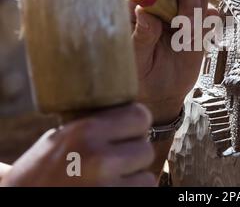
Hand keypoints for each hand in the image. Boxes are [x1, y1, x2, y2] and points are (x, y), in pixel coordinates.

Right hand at [0, 104, 154, 186]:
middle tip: (114, 162)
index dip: (137, 126)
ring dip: (133, 179)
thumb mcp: (62, 137)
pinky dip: (130, 192)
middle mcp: (98, 157)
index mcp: (85, 131)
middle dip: (133, 156)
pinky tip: (110, 190)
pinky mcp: (113, 202)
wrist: (18, 200)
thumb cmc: (41, 172)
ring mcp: (106, 186)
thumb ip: (96, 126)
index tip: (129, 133)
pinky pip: (142, 194)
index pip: (140, 115)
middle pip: (145, 148)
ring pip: (146, 177)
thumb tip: (137, 117)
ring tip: (109, 180)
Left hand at [130, 0, 217, 124]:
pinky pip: (212, 12)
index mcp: (138, 3)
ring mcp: (182, 10)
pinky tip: (192, 43)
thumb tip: (143, 10)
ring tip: (184, 37)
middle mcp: (161, 1)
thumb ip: (140, 36)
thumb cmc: (140, 76)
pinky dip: (207, 24)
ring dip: (195, 10)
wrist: (160, 93)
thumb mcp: (135, 60)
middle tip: (183, 17)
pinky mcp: (200, 22)